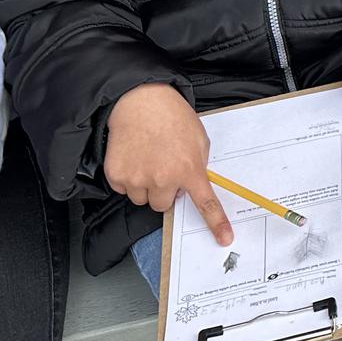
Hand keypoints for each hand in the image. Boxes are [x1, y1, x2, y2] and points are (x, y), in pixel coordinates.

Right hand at [104, 84, 231, 243]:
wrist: (139, 101)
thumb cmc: (171, 117)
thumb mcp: (198, 139)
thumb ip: (197, 165)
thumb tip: (191, 185)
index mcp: (189, 169)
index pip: (205, 203)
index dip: (215, 223)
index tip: (224, 239)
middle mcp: (163, 179)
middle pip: (163, 205)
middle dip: (164, 191)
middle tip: (162, 168)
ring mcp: (138, 179)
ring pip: (143, 199)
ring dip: (145, 186)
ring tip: (147, 158)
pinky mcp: (117, 176)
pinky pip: (124, 190)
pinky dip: (128, 178)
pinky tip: (133, 157)